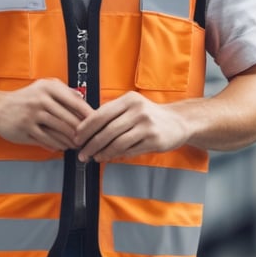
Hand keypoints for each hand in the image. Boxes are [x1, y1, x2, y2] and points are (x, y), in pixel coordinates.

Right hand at [0, 78, 93, 151]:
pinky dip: (58, 145)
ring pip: (60, 131)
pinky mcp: (26, 129)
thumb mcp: (43, 86)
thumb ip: (63, 91)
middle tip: (89, 138)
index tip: (97, 123)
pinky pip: (47, 140)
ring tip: (78, 144)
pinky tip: (63, 147)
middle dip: (82, 132)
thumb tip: (82, 98)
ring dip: (71, 140)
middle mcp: (41, 100)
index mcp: (48, 88)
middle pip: (69, 119)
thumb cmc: (25, 98)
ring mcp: (32, 115)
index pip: (75, 102)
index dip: (88, 115)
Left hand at [75, 91, 190, 161]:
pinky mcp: (154, 140)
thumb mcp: (132, 106)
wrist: (179, 122)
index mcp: (129, 99)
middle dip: (91, 143)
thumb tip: (86, 128)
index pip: (101, 113)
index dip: (86, 127)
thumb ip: (113, 113)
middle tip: (82, 152)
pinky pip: (130, 150)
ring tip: (93, 157)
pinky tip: (108, 157)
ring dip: (102, 152)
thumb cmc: (149, 115)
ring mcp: (147, 125)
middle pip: (107, 130)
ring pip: (118, 142)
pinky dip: (116, 155)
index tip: (76, 137)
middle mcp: (138, 110)